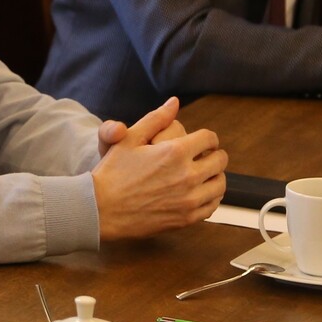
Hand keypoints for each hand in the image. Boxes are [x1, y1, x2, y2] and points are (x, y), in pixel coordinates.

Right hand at [92, 97, 228, 239]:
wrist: (101, 208)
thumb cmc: (112, 172)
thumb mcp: (129, 139)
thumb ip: (155, 118)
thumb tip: (175, 102)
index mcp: (175, 152)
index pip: (209, 139)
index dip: (208, 138)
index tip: (203, 141)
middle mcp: (187, 176)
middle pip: (220, 161)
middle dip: (215, 155)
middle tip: (205, 156)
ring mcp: (188, 199)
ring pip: (219, 185)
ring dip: (215, 176)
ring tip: (204, 175)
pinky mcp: (186, 219)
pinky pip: (211, 206)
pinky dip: (211, 198)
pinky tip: (200, 193)